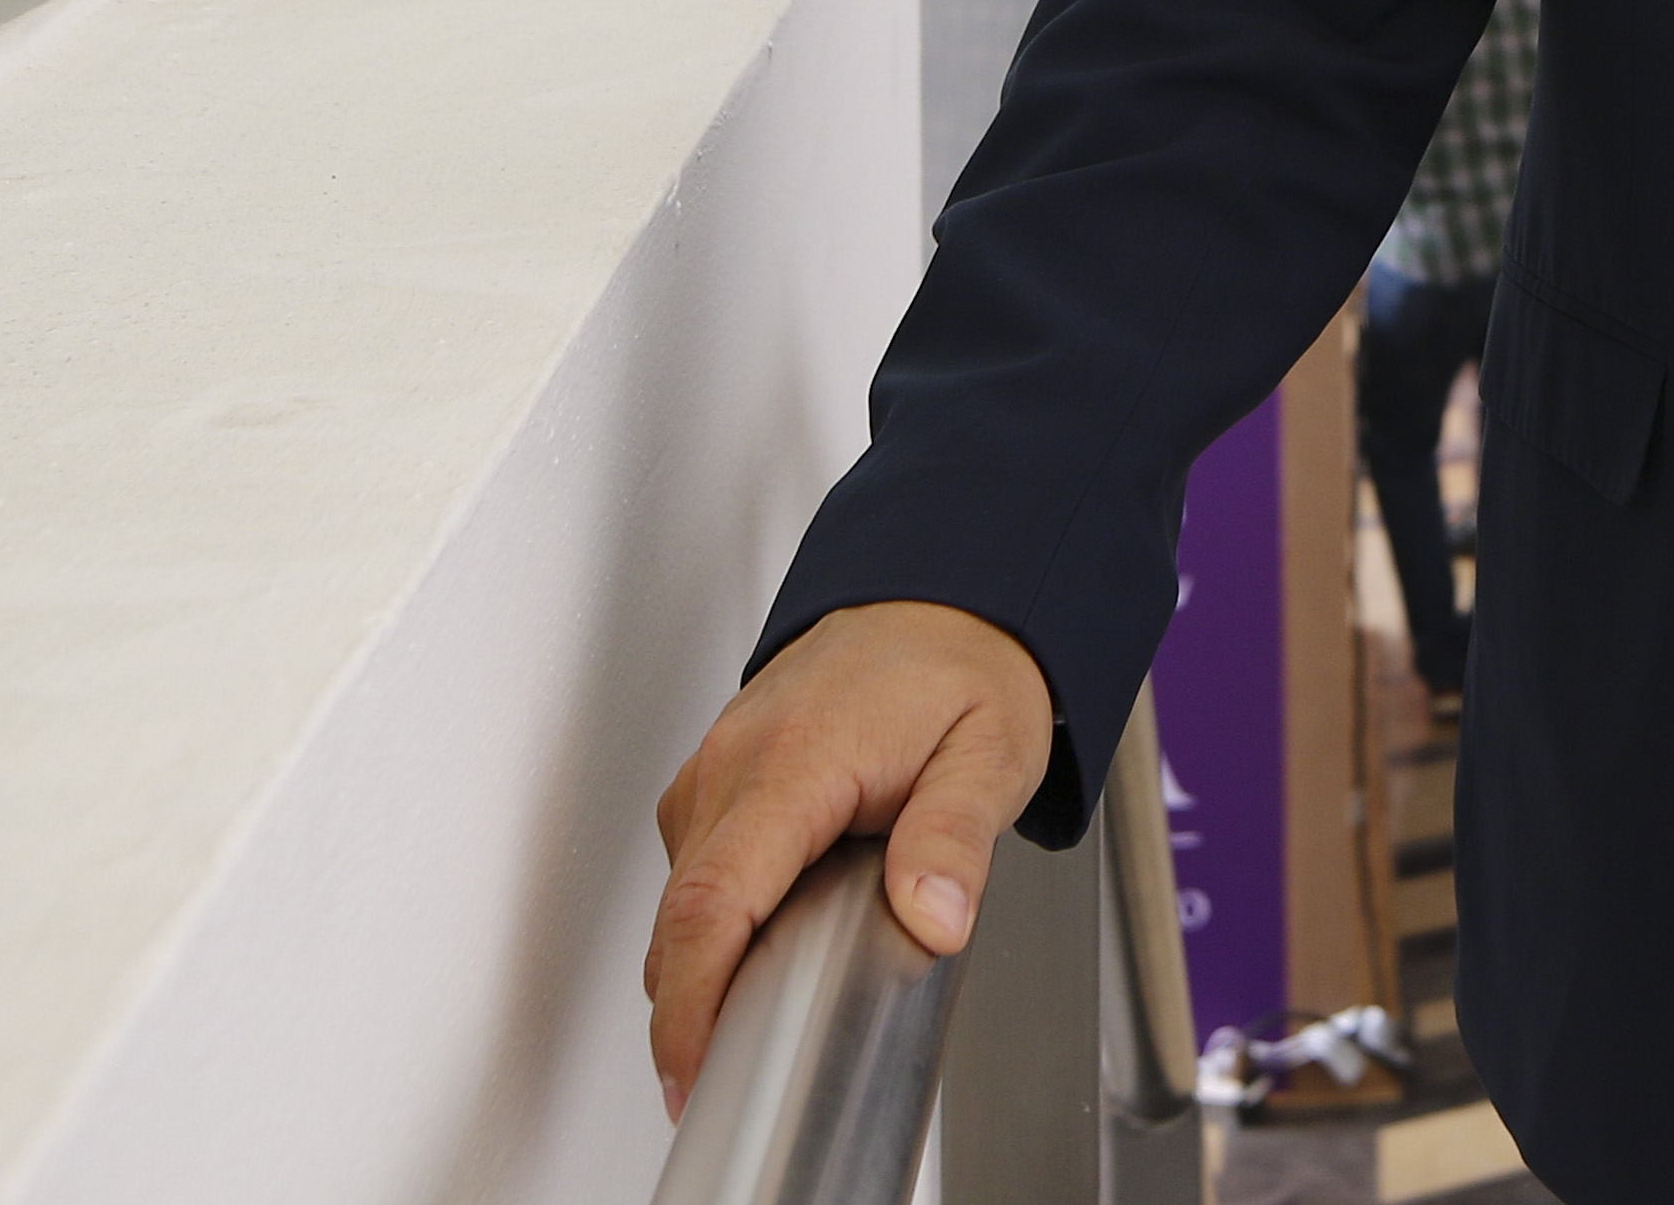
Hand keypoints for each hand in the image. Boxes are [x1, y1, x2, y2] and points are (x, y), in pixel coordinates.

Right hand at [647, 601, 1055, 1113]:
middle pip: (682, 908)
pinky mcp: (719, 772)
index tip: (692, 1061)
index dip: (693, 995)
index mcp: (797, 756)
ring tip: (746, 1020)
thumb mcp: (991, 753)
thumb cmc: (967, 668)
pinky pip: (696, 861)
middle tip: (714, 1077)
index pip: (716, 897)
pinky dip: (709, 915)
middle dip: (685, 1005)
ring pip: (681, 889)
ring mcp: (719, 762)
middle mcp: (737, 757)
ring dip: (697, 961)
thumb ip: (955, 838)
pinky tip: (756, 944)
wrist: (948, 596)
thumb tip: (933, 918)